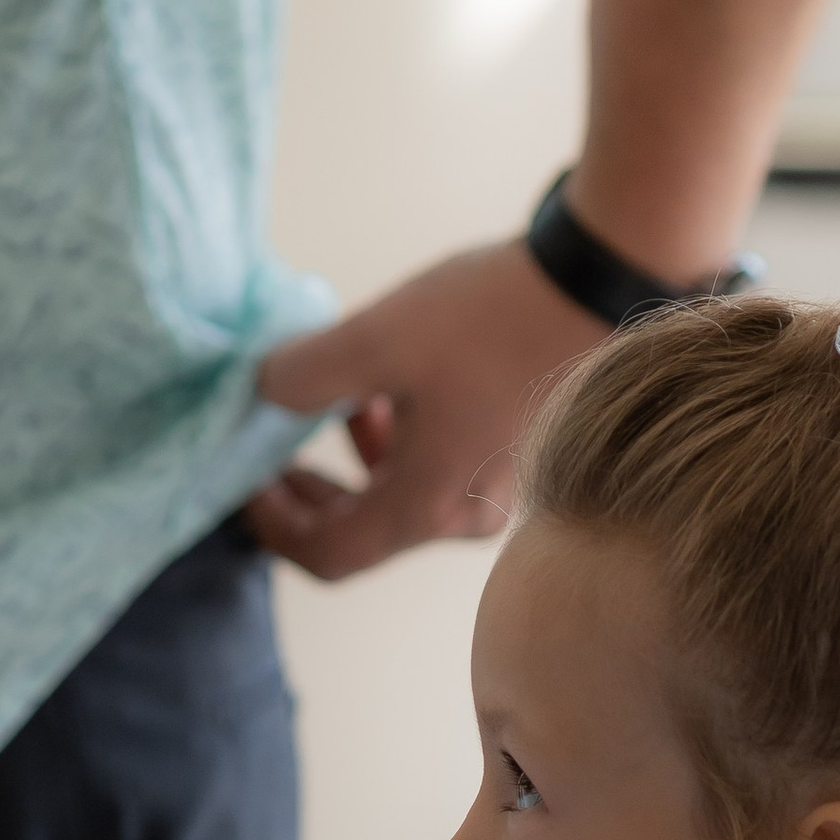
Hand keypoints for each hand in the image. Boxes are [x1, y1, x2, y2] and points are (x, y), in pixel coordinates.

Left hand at [247, 243, 602, 580]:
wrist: (597, 282)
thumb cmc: (491, 317)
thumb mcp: (377, 339)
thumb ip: (303, 374)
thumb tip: (265, 392)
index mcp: (427, 505)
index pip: (328, 556)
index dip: (272, 528)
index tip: (242, 481)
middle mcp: (462, 516)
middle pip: (360, 533)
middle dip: (306, 495)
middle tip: (267, 449)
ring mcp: (492, 489)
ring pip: (396, 498)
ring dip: (350, 462)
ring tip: (326, 401)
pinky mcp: (509, 455)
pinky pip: (431, 471)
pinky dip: (393, 443)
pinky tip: (383, 390)